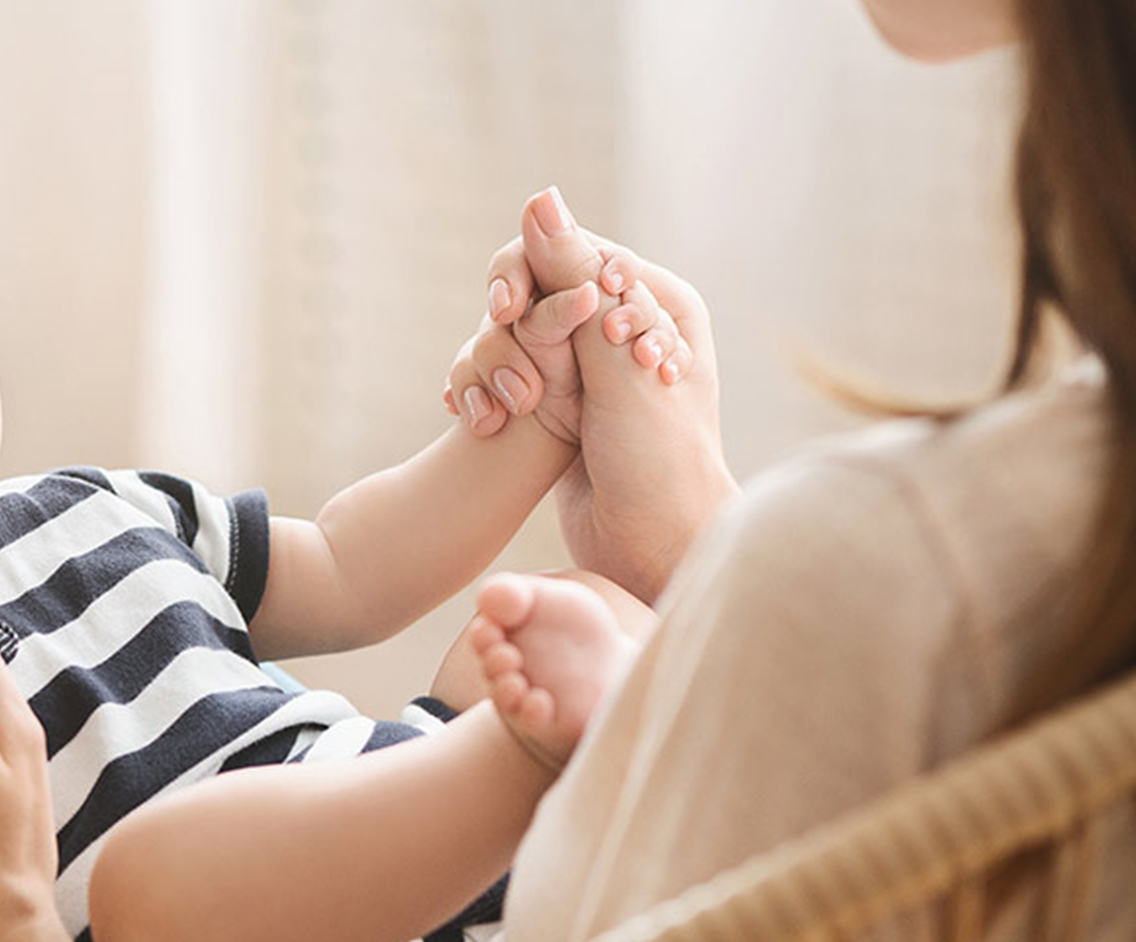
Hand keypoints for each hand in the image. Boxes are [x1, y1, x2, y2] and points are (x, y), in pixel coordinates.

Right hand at [442, 188, 701, 443]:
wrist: (653, 550)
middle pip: (537, 285)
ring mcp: (591, 366)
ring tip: (497, 413)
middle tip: (500, 369)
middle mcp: (625, 324)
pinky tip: (478, 417)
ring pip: (513, 330)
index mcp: (657, 300)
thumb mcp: (612, 360)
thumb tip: (540, 197)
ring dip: (492, 364)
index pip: (573, 250)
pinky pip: (507, 370)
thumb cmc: (655, 460)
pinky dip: (486, 389)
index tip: (504, 313)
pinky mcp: (562, 403)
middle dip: (507, 325)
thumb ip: (574, 278)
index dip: (528, 271)